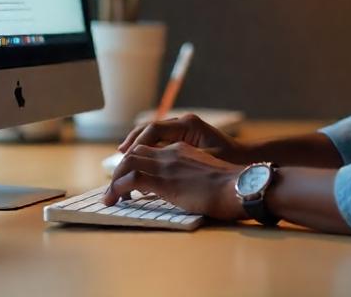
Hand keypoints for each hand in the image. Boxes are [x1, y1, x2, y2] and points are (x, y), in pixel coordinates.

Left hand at [101, 141, 246, 220]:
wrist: (239, 186)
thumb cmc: (231, 187)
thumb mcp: (208, 176)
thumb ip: (192, 177)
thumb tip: (183, 190)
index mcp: (183, 150)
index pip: (150, 149)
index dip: (135, 162)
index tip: (127, 177)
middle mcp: (171, 153)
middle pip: (134, 152)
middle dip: (119, 169)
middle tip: (114, 188)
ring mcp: (166, 166)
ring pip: (128, 163)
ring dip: (114, 180)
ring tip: (111, 197)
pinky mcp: (163, 181)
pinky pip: (130, 180)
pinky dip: (117, 189)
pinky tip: (114, 200)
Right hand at [117, 113, 247, 162]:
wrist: (247, 165)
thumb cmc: (229, 165)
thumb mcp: (204, 163)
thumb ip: (178, 163)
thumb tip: (151, 169)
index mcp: (189, 126)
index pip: (154, 129)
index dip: (137, 143)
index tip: (125, 157)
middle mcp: (185, 124)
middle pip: (150, 129)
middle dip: (133, 142)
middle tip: (119, 157)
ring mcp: (185, 131)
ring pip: (154, 134)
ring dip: (138, 145)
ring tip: (123, 158)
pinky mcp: (186, 140)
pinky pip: (161, 141)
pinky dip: (149, 150)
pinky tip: (141, 162)